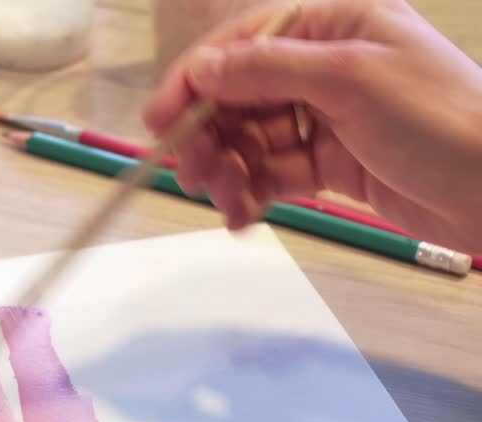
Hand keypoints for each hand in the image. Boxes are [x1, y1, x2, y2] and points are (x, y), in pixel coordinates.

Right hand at [143, 0, 481, 251]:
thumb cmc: (441, 120)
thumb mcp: (353, 80)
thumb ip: (270, 69)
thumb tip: (203, 68)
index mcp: (334, 25)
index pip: (244, 43)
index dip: (195, 81)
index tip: (160, 121)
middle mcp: (325, 65)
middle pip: (239, 96)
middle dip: (210, 136)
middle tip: (192, 176)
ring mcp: (327, 116)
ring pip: (250, 140)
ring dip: (228, 171)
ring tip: (228, 203)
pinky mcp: (331, 164)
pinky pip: (272, 174)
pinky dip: (251, 195)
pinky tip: (243, 216)